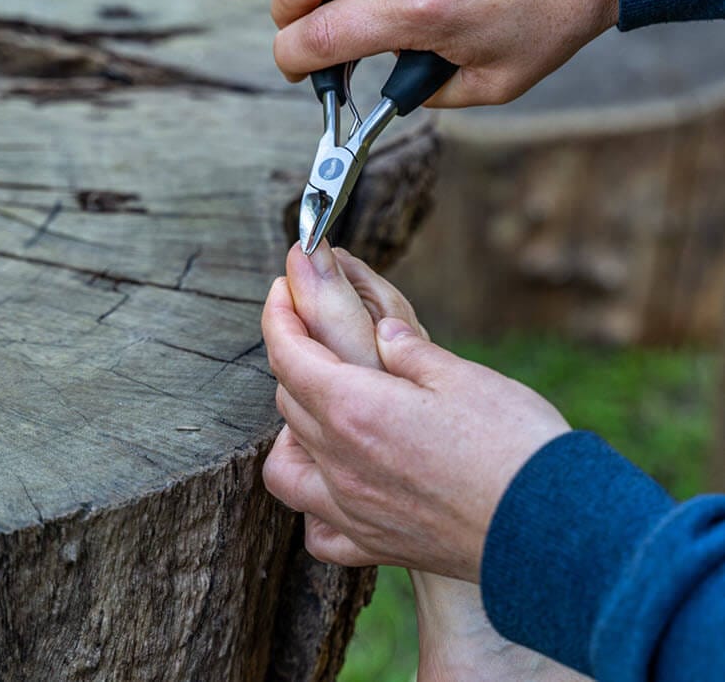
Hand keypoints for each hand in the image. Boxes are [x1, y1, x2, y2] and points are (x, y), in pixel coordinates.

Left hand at [262, 243, 569, 580]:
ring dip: (292, 428)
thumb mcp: (461, 375)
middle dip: (292, 355)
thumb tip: (386, 334)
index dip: (278, 314)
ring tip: (321, 408)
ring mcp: (353, 509)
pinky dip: (312, 500)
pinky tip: (336, 482)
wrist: (555, 530)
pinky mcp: (374, 544)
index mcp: (356, 408)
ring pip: (286, 463)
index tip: (282, 287)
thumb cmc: (514, 443)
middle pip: (287, 399)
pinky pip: (317, 529)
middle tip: (311, 331)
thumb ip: (409, 351)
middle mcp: (342, 462)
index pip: (288, 354)